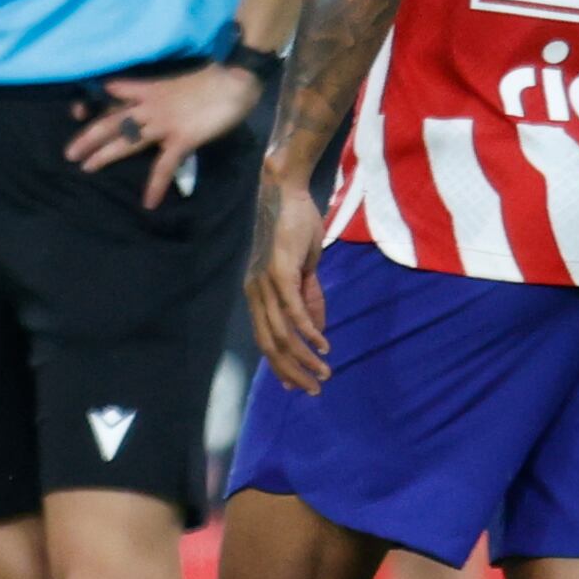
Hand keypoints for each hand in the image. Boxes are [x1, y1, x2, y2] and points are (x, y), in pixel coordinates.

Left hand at [64, 60, 260, 208]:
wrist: (235, 78)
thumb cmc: (214, 77)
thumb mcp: (180, 81)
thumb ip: (164, 92)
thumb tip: (154, 101)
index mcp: (151, 90)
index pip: (115, 95)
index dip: (96, 104)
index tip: (76, 112)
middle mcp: (151, 106)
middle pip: (112, 121)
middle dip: (89, 137)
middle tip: (69, 153)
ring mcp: (164, 122)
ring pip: (127, 139)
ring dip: (105, 155)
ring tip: (87, 168)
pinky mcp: (182, 138)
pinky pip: (164, 166)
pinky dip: (156, 184)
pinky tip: (149, 202)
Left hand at [247, 172, 330, 393]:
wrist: (284, 189)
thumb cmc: (294, 226)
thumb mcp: (303, 269)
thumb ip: (309, 298)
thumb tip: (316, 330)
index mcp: (258, 294)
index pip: (266, 340)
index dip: (280, 366)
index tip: (298, 386)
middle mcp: (255, 292)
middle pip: (270, 345)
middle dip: (292, 372)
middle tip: (314, 389)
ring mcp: (264, 283)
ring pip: (281, 333)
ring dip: (303, 358)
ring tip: (324, 373)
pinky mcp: (278, 271)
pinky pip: (292, 310)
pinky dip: (308, 332)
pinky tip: (323, 346)